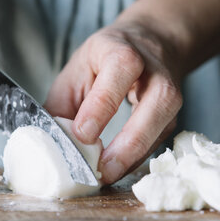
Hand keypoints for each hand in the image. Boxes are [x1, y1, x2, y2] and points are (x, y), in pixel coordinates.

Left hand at [45, 21, 182, 183]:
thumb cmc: (106, 58)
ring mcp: (170, 97)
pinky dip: (136, 159)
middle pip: (153, 106)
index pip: (118, 74)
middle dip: (127, 143)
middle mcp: (155, 73)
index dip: (100, 107)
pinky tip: (117, 169)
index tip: (82, 135)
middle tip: (101, 169)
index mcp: (123, 52)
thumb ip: (62, 105)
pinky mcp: (172, 118)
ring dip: (132, 158)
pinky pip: (156, 142)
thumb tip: (47, 143)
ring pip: (160, 130)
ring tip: (106, 175)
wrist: (151, 44)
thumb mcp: (77, 69)